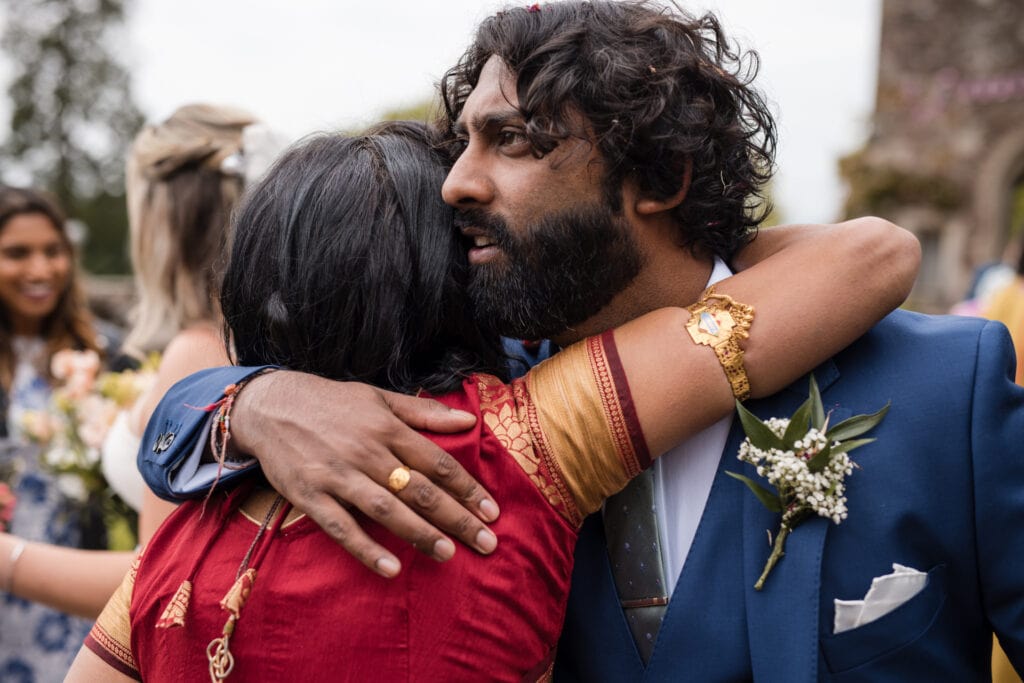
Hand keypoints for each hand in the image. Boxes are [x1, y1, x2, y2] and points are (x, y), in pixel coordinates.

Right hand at [230, 371, 499, 577]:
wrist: (269, 406)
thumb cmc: (331, 402)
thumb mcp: (378, 397)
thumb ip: (423, 412)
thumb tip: (468, 419)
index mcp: (387, 428)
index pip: (436, 462)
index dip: (467, 488)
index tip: (492, 510)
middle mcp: (366, 453)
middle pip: (420, 490)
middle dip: (456, 518)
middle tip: (486, 542)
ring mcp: (338, 476)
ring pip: (387, 510)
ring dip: (420, 534)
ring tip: (449, 554)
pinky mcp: (311, 497)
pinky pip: (342, 528)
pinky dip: (366, 549)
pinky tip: (391, 567)